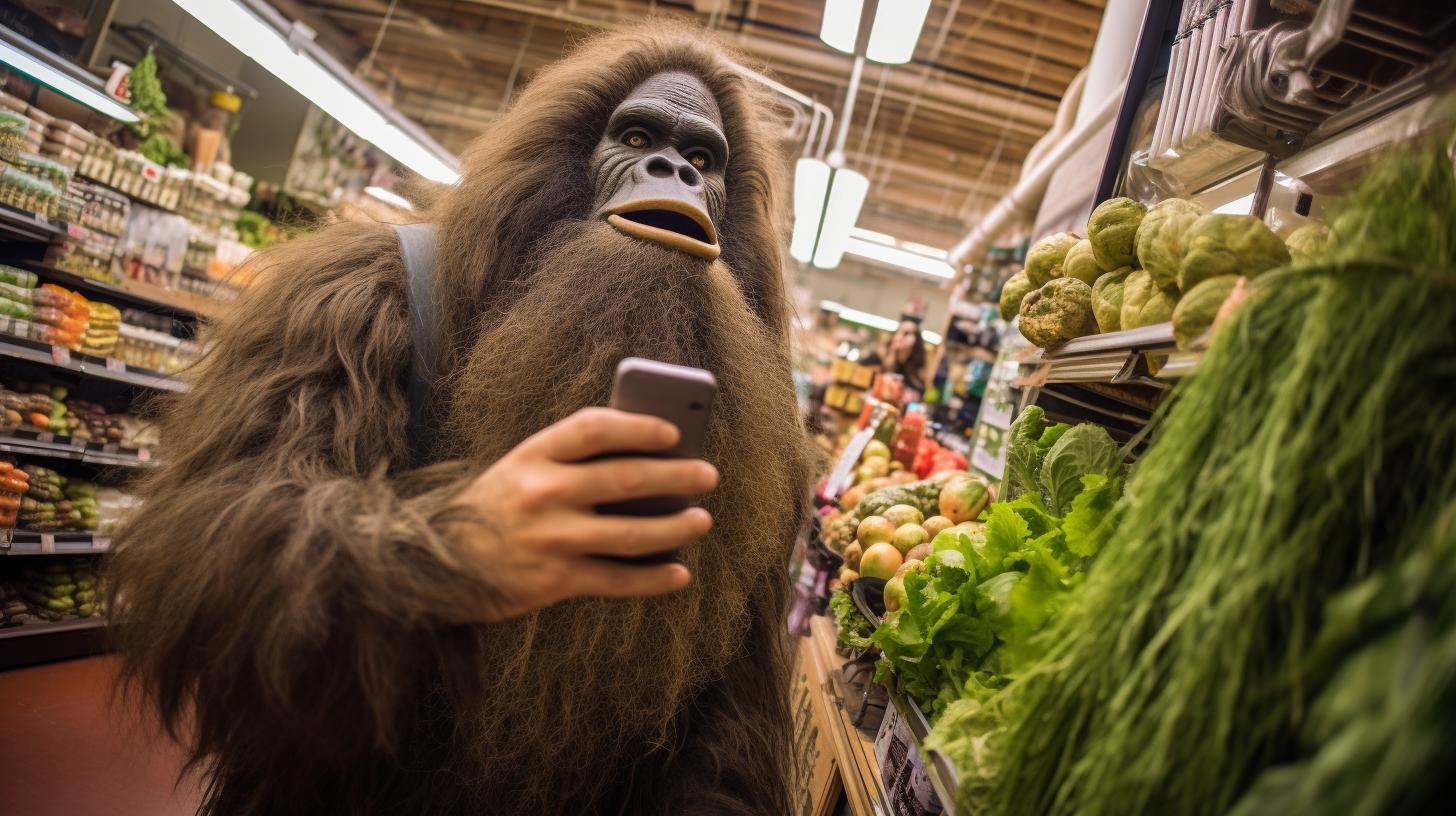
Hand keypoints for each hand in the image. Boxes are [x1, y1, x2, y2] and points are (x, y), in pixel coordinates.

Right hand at [449, 407, 716, 621]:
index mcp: (533, 455)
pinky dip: (653, 579)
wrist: (438, 563)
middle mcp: (543, 493)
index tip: (673, 432)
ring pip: (631, 534)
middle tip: (708, 476)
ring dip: (675, 527)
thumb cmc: (497, 507)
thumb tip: (649, 459)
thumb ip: (571, 460)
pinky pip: (617, 580)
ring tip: (701, 520)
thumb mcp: (522, 468)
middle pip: (625, 479)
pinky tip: (679, 574)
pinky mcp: (554, 580)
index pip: (594, 429)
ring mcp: (550, 538)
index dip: (639, 426)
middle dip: (676, 476)